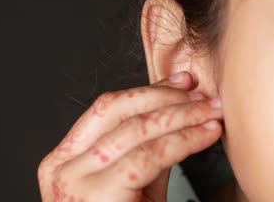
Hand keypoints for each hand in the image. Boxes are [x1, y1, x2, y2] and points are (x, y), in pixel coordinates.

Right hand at [38, 71, 222, 201]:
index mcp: (64, 158)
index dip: (149, 90)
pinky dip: (182, 140)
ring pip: (136, 130)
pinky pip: (148, 157)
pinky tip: (205, 133)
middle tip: (203, 96)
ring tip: (211, 112)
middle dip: (166, 98)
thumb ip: (145, 149)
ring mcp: (74, 181)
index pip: (108, 108)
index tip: (183, 83)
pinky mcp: (95, 196)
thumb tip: (179, 109)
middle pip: (119, 111)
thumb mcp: (130, 184)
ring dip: (180, 115)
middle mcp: (62, 166)